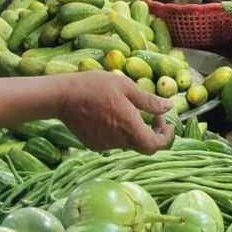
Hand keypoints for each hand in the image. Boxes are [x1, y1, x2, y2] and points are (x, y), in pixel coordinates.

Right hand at [55, 71, 174, 153]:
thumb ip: (149, 101)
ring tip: (132, 111)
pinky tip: (114, 116)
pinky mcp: (93, 144)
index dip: (166, 137)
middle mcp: (118, 141)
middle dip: (153, 133)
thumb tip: (169, 107)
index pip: (155, 145)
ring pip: (128, 143)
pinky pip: (113, 142)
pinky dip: (120, 133)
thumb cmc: (95, 86)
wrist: (62, 96)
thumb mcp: (127, 87)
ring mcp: (104, 145)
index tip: (167, 123)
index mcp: (129, 127)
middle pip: (143, 145)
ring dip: (136, 131)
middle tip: (154, 116)